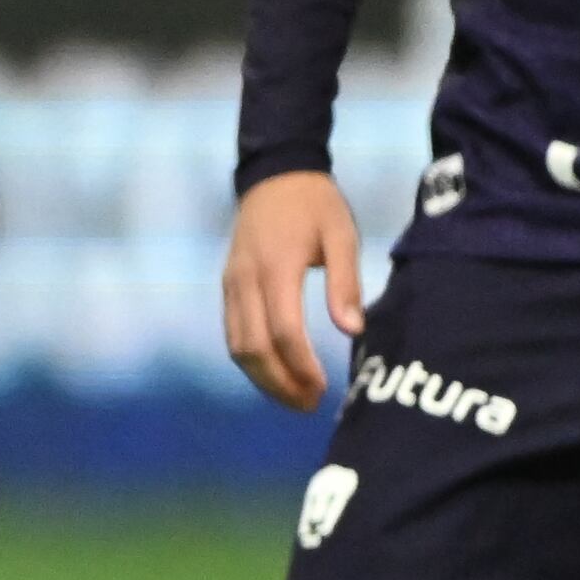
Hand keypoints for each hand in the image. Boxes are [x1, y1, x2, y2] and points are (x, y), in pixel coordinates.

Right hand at [220, 169, 362, 413]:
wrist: (274, 174)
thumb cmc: (315, 205)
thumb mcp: (341, 235)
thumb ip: (346, 283)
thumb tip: (352, 331)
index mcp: (275, 267)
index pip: (283, 331)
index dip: (301, 366)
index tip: (323, 388)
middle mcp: (245, 280)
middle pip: (253, 348)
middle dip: (280, 384)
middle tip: (309, 405)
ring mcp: (231, 284)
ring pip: (237, 346)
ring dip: (264, 378)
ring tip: (295, 397)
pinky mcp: (227, 287)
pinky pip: (234, 334)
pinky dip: (253, 361)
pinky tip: (278, 372)